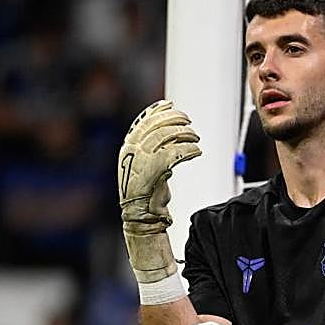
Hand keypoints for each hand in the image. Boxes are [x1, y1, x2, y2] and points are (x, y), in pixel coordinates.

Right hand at [117, 100, 201, 283]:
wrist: (141, 219)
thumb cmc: (149, 197)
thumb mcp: (150, 168)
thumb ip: (156, 151)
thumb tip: (171, 137)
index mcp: (128, 148)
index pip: (142, 122)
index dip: (156, 111)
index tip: (170, 104)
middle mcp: (131, 152)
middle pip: (155, 126)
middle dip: (174, 119)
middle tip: (188, 121)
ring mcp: (139, 162)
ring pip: (165, 137)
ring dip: (183, 134)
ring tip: (195, 138)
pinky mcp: (152, 172)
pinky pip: (173, 154)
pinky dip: (188, 150)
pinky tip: (197, 152)